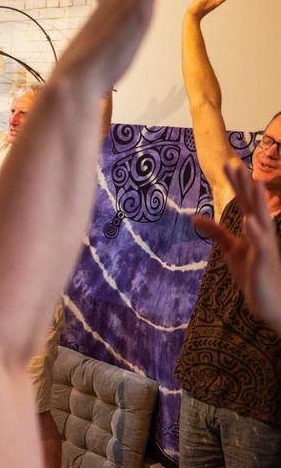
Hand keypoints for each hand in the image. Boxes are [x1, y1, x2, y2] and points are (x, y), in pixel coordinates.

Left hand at [193, 159, 280, 330]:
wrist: (272, 304)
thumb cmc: (254, 275)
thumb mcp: (231, 251)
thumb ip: (216, 233)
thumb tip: (195, 217)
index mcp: (255, 229)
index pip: (244, 202)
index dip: (236, 184)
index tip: (227, 164)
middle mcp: (263, 234)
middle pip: (253, 205)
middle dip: (245, 185)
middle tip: (235, 163)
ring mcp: (266, 247)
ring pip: (263, 220)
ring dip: (258, 202)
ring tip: (254, 183)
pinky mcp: (265, 262)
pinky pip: (262, 246)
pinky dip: (256, 233)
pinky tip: (249, 221)